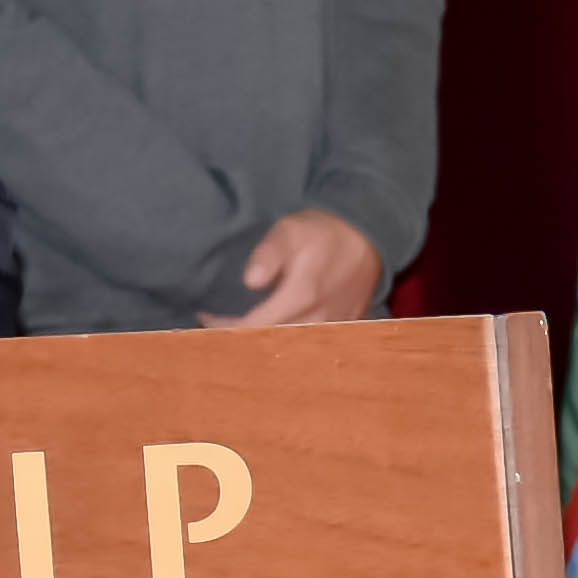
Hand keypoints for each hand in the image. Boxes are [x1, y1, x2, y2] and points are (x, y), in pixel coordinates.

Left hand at [208, 209, 388, 328]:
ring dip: (266, 343)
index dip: (225, 326)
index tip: (206, 317)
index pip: (254, 326)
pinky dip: (292, 343)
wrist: (371, 234)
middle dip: (241, 338)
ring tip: (244, 332)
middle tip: (219, 325)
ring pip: (292, 347)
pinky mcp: (344, 325)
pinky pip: (313, 344)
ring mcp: (334, 325)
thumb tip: (250, 281)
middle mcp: (318, 318)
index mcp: (301, 297)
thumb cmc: (324, 230)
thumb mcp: (290, 229)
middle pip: (271, 342)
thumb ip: (269, 254)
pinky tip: (278, 334)